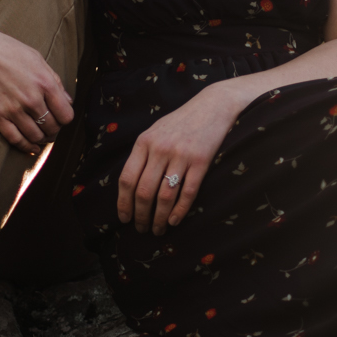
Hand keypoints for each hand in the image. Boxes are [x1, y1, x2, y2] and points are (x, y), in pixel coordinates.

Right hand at [0, 22, 74, 155]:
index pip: (66, 115)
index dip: (64, 120)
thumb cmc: (8, 51)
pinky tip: (31, 148)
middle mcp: (31, 98)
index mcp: (45, 83)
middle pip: (52, 128)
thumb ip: (54, 81)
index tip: (59, 119)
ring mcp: (13, 108)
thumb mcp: (37, 59)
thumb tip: (68, 101)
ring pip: (36, 136)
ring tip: (40, 136)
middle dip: (53, 131)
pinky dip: (26, 147)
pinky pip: (16, 139)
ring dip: (40, 139)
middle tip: (49, 129)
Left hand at [117, 82, 244, 235]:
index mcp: (144, 142)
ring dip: (159, 218)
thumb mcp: (155, 131)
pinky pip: (187, 192)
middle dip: (140, 216)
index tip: (124, 218)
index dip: (123, 203)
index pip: (127, 178)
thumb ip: (143, 154)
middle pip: (144, 192)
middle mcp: (160, 149)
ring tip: (157, 229)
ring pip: (164, 196)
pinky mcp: (201, 162)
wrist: (213, 106)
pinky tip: (174, 221)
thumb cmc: (181, 121)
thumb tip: (130, 185)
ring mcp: (181, 155)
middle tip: (141, 229)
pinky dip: (179, 211)